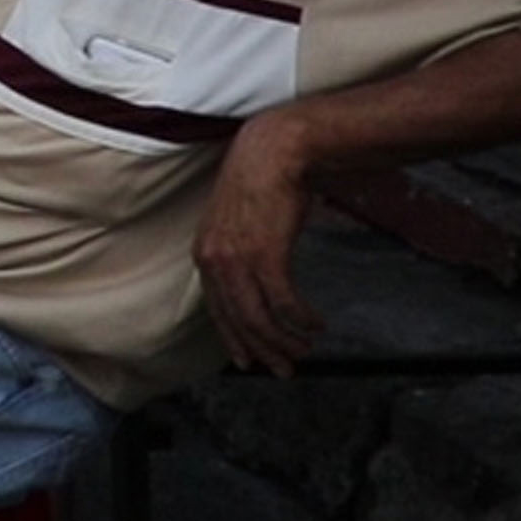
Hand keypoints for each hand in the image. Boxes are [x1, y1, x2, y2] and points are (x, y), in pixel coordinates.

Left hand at [197, 122, 323, 373]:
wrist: (273, 152)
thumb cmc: (261, 182)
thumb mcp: (238, 221)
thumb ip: (239, 250)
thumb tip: (255, 276)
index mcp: (205, 253)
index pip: (216, 309)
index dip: (234, 338)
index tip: (249, 359)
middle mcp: (214, 261)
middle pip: (238, 320)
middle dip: (263, 350)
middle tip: (284, 368)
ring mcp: (238, 259)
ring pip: (260, 318)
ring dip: (286, 339)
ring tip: (306, 348)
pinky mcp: (266, 256)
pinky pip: (284, 302)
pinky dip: (301, 318)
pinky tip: (315, 324)